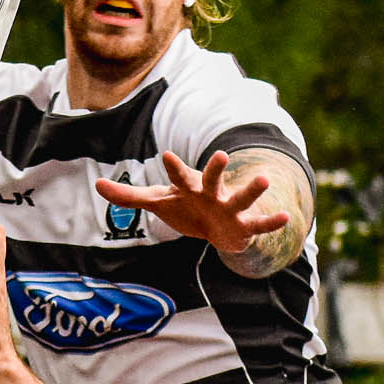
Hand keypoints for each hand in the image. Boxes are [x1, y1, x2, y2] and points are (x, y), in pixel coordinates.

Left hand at [94, 151, 287, 255]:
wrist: (217, 228)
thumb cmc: (186, 209)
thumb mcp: (158, 202)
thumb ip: (129, 197)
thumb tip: (97, 186)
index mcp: (190, 187)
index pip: (179, 176)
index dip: (173, 167)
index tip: (165, 155)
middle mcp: (211, 193)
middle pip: (213, 179)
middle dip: (216, 169)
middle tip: (219, 154)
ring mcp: (229, 208)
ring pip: (241, 197)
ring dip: (251, 190)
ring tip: (263, 180)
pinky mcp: (244, 226)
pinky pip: (259, 224)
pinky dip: (272, 222)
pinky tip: (286, 216)